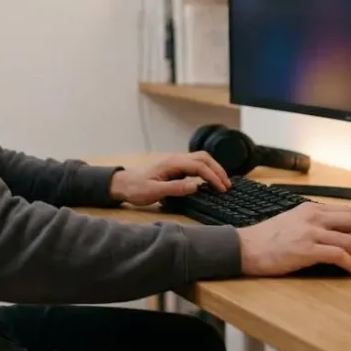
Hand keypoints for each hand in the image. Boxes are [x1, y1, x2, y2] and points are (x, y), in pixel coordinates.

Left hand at [109, 152, 231, 205]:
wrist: (122, 184)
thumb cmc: (136, 189)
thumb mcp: (154, 192)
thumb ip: (175, 189)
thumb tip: (196, 186)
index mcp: (172, 163)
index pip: (200, 166)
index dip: (213, 177)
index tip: (222, 189)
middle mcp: (176, 159)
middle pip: (204, 158)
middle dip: (218, 170)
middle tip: (227, 185)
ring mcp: (175, 162)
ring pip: (200, 159)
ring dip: (213, 168)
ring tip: (222, 182)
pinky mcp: (174, 167)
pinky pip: (195, 164)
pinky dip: (206, 169)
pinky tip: (209, 180)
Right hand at [237, 202, 350, 275]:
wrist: (244, 247)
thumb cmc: (265, 239)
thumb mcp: (291, 222)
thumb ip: (313, 225)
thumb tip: (336, 237)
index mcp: (311, 209)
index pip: (348, 212)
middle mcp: (313, 217)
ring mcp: (310, 233)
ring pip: (350, 240)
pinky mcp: (305, 250)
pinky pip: (337, 255)